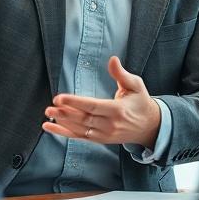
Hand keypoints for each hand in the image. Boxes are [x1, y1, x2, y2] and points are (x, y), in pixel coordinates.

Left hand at [42, 56, 161, 148]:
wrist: (149, 126)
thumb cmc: (141, 102)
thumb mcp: (135, 85)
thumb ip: (121, 73)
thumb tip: (112, 59)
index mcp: (117, 110)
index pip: (93, 107)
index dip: (75, 103)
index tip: (61, 98)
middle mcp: (110, 125)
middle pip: (84, 119)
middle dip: (66, 113)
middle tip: (51, 106)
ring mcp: (104, 134)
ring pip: (80, 129)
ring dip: (63, 123)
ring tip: (49, 115)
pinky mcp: (100, 139)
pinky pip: (79, 137)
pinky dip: (64, 133)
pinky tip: (51, 127)